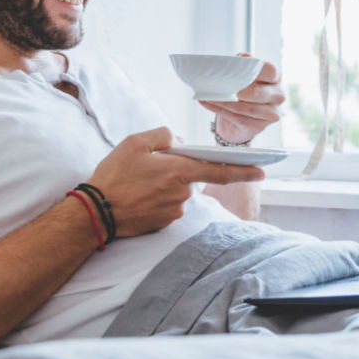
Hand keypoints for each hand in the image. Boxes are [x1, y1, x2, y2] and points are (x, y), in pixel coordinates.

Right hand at [87, 127, 262, 235]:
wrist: (96, 213)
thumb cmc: (114, 176)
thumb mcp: (135, 143)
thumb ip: (163, 135)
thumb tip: (179, 142)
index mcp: (179, 171)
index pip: (220, 171)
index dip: (244, 170)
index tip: (263, 171)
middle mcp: (182, 193)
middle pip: (191, 177)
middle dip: (177, 171)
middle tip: (147, 169)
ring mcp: (175, 210)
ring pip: (179, 191)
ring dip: (165, 185)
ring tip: (138, 183)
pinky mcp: (165, 222)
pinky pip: (169, 205)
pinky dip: (158, 199)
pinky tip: (139, 196)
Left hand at [201, 56, 284, 144]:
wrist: (245, 113)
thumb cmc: (246, 88)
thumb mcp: (245, 73)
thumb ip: (243, 64)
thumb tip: (239, 59)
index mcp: (276, 78)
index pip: (270, 71)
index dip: (255, 70)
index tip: (237, 69)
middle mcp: (278, 95)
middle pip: (257, 93)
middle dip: (235, 89)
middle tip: (217, 85)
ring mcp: (272, 112)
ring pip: (245, 107)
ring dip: (223, 101)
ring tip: (207, 95)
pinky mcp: (260, 125)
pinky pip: (238, 118)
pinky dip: (220, 110)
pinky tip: (207, 103)